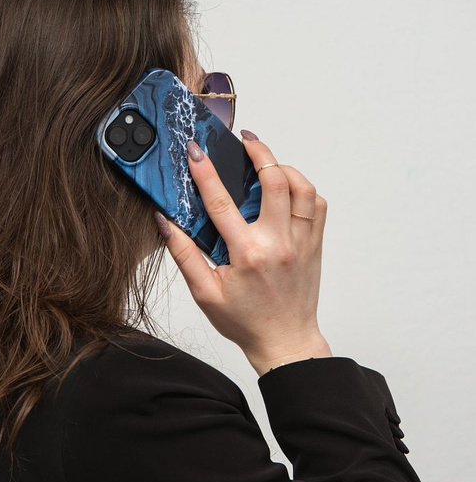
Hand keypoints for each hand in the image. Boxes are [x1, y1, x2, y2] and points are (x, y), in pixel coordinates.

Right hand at [154, 136, 331, 375]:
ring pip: (302, 187)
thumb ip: (184, 254)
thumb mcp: (205, 293)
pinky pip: (316, 204)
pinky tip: (286, 188)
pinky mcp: (315, 244)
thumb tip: (165, 221)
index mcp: (247, 255)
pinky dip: (303, 188)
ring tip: (267, 161)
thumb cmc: (244, 321)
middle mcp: (278, 243)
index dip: (205, 172)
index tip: (195, 151)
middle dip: (258, 152)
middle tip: (244, 140)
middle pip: (274, 180)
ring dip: (284, 167)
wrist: (284, 341)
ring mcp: (301, 242)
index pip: (222, 202)